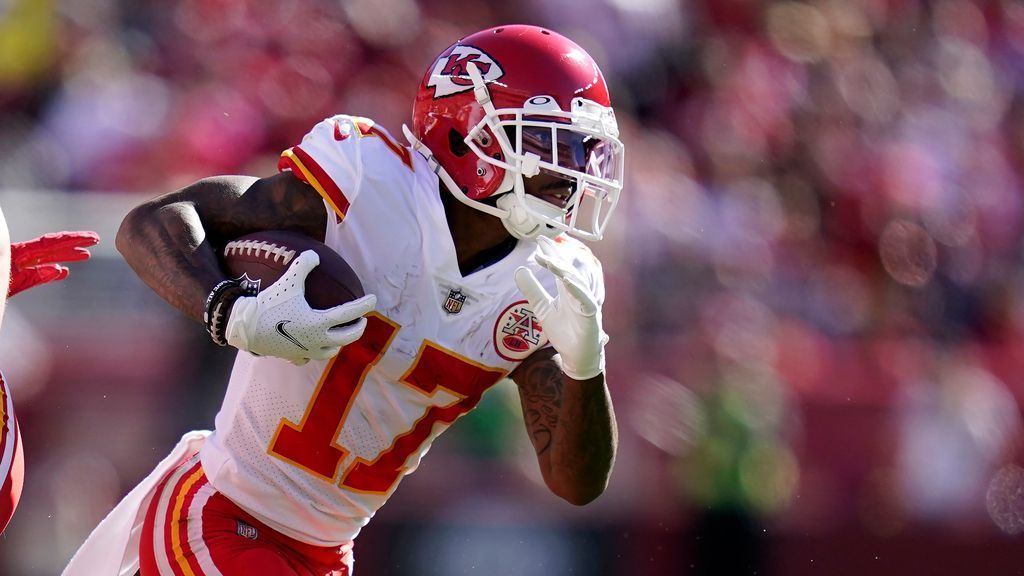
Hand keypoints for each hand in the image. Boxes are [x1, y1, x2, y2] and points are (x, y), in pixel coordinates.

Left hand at [9, 231, 99, 296]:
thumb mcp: (12, 281)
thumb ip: (31, 277)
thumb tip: (58, 269)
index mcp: (18, 253)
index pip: (51, 243)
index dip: (73, 239)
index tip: (91, 238)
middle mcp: (20, 257)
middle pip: (52, 247)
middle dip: (75, 242)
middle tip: (96, 240)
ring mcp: (18, 266)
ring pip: (47, 259)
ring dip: (67, 256)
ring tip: (86, 255)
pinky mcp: (16, 278)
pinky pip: (37, 272)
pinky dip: (52, 271)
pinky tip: (64, 271)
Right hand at [225, 250, 376, 363]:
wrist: (246, 327)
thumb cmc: (269, 304)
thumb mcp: (288, 282)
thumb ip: (303, 266)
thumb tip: (315, 253)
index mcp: (319, 323)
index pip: (349, 314)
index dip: (363, 306)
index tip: (373, 300)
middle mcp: (317, 340)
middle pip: (347, 337)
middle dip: (358, 329)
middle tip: (362, 321)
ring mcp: (306, 352)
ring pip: (331, 351)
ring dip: (338, 343)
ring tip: (340, 335)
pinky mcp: (294, 357)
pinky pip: (309, 358)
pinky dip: (314, 353)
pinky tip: (312, 348)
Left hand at [514, 236, 607, 379]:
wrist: (577, 357)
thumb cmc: (564, 332)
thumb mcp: (542, 308)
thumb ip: (533, 290)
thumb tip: (519, 271)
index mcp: (568, 289)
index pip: (559, 266)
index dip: (551, 252)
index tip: (540, 240)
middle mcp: (578, 292)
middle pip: (568, 268)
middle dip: (557, 253)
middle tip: (544, 241)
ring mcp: (586, 302)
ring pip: (576, 280)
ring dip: (562, 268)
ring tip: (548, 258)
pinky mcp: (591, 314)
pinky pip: (584, 298)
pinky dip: (575, 288)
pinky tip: (565, 278)